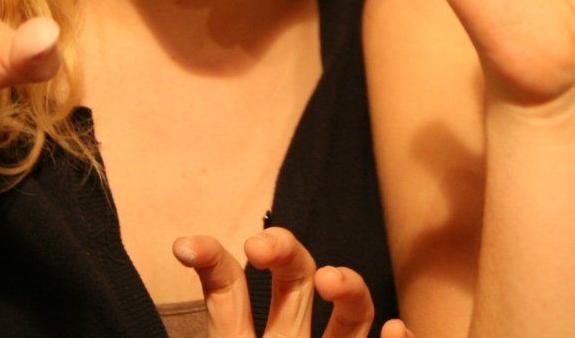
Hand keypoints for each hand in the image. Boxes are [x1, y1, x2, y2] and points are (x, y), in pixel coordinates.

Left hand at [172, 227, 413, 337]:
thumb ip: (212, 323)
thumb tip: (178, 255)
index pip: (228, 291)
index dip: (212, 261)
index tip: (186, 245)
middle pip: (294, 284)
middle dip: (285, 252)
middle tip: (261, 245)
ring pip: (350, 319)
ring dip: (348, 287)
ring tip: (331, 280)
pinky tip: (397, 329)